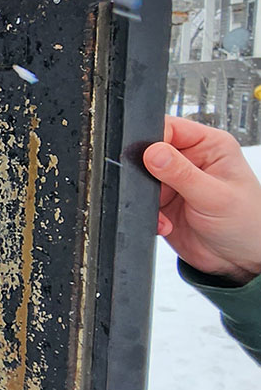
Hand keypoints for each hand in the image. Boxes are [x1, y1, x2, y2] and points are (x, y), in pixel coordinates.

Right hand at [142, 117, 260, 283]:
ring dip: (148, 199)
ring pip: (143, 179)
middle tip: (160, 191)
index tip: (149, 159)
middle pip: (150, 152)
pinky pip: (142, 202)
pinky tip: (166, 224)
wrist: (240, 261)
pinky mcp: (164, 203)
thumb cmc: (246, 224)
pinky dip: (149, 215)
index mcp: (210, 146)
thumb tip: (153, 152)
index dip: (155, 140)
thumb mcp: (215, 196)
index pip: (171, 128)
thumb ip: (181, 173)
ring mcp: (176, 182)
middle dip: (148, 174)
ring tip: (164, 213)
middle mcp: (191, 160)